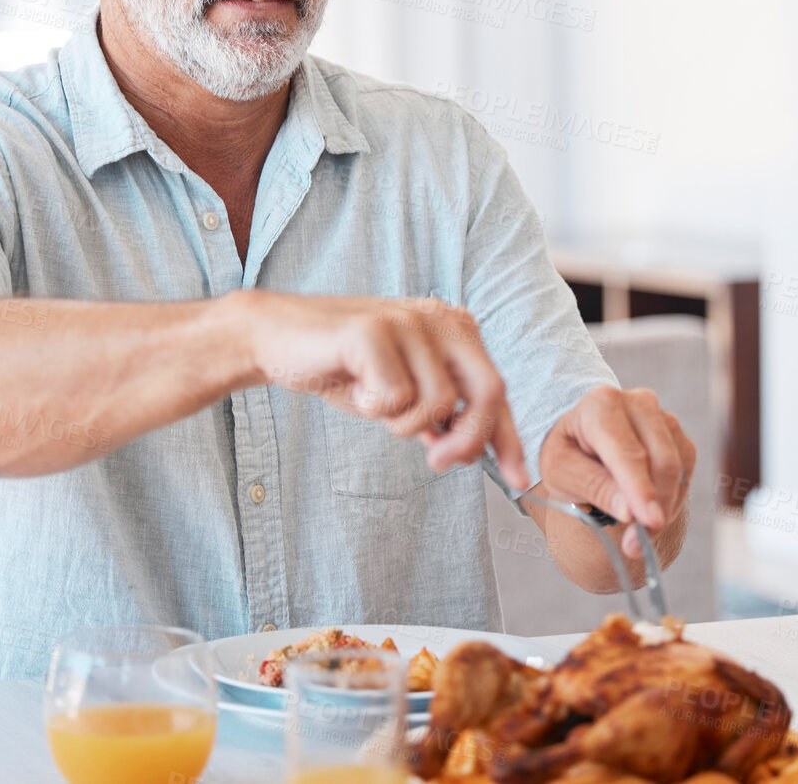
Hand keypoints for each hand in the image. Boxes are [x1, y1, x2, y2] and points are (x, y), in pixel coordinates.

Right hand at [237, 290, 528, 488]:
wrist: (276, 340)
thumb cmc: (343, 369)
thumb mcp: (402, 395)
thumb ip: (441, 415)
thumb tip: (475, 451)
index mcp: (454, 329)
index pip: (496, 390)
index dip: (509, 439)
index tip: (520, 480)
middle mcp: (440, 317)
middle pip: (487, 391)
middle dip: (468, 439)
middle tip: (437, 460)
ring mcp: (409, 320)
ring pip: (437, 403)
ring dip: (402, 423)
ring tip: (372, 402)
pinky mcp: (374, 330)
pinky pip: (395, 397)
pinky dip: (372, 408)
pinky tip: (353, 387)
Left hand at [537, 385, 695, 557]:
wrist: (581, 443)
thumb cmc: (567, 456)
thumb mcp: (562, 474)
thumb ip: (594, 488)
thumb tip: (630, 512)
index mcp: (600, 404)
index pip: (627, 452)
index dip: (640, 489)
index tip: (649, 521)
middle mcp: (637, 402)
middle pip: (661, 461)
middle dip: (653, 507)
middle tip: (635, 546)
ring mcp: (662, 416)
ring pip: (678, 468)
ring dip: (664, 508)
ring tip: (638, 535)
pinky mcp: (676, 434)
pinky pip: (686, 471)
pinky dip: (672, 499)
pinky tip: (649, 511)